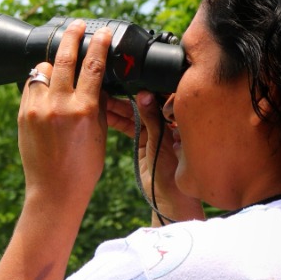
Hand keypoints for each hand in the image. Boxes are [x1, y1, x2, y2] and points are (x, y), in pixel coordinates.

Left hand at [17, 20, 110, 207]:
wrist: (54, 190)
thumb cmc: (83, 167)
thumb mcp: (99, 133)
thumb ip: (97, 104)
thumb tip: (96, 81)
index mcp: (84, 110)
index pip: (93, 66)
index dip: (99, 44)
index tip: (103, 32)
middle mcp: (58, 105)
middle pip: (63, 58)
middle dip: (71, 36)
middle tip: (77, 23)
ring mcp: (37, 109)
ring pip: (41, 70)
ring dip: (51, 63)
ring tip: (59, 62)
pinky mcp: (23, 114)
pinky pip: (30, 86)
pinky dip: (39, 81)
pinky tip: (46, 83)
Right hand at [107, 90, 202, 222]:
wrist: (168, 198)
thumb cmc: (173, 172)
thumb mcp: (160, 141)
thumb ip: (151, 118)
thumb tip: (143, 93)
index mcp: (179, 119)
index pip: (160, 97)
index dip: (145, 88)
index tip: (129, 81)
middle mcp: (168, 122)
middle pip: (145, 104)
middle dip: (127, 97)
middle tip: (109, 89)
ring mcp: (155, 131)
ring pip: (135, 114)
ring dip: (118, 108)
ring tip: (101, 99)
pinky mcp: (144, 141)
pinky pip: (130, 126)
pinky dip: (117, 120)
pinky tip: (105, 113)